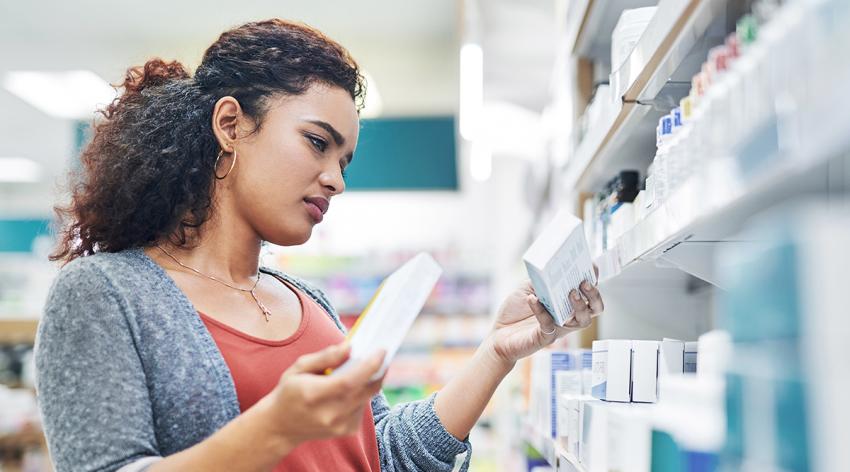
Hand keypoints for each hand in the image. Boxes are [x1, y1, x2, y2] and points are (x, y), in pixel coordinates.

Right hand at [260, 343, 384, 448]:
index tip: (381, 350)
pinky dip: (361, 394)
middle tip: (380, 355)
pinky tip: (348, 391)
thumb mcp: (299, 368)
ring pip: (367, 397)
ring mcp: (340, 426)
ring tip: (359, 370)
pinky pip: (363, 406)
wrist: (280, 427)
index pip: (349, 381)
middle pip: (365, 389)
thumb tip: (350, 347)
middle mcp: (330, 414)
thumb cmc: (289, 392)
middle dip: (378, 370)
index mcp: (314, 395)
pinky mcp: (348, 431)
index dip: (369, 366)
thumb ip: (326, 357)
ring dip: (368, 382)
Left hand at [488, 267, 603, 364]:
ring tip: (571, 292)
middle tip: (584, 282)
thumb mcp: (528, 288)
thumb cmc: (515, 311)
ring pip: (583, 321)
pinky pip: (549, 324)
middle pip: (595, 308)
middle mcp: (568, 316)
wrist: (498, 334)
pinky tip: (533, 299)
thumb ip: (540, 280)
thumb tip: (550, 267)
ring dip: (580, 305)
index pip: (588, 292)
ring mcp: (559, 328)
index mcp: (567, 302)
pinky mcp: (546, 338)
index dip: (594, 279)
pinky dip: (541, 311)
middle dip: (594, 295)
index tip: (592, 265)